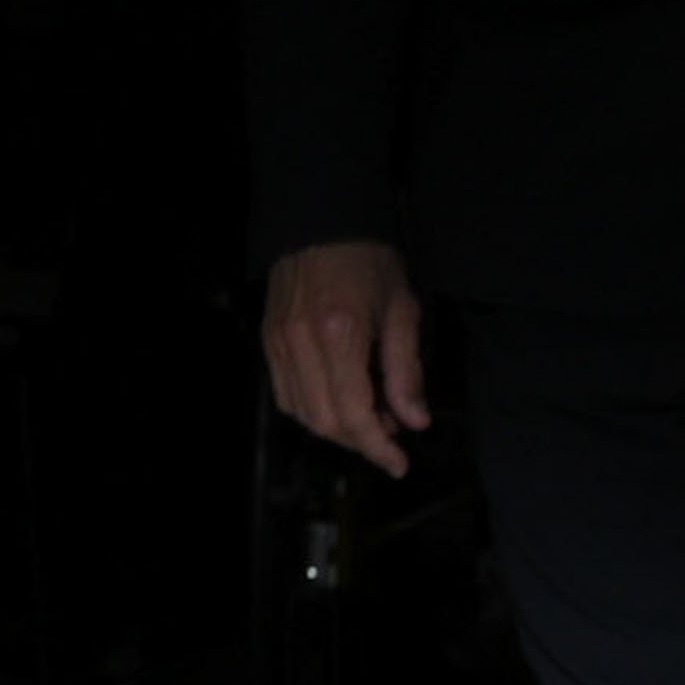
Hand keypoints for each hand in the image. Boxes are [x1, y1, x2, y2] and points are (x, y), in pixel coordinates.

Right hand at [265, 240, 429, 473]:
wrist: (321, 220)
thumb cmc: (369, 261)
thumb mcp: (402, 309)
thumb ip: (406, 370)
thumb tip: (415, 421)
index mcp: (341, 334)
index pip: (355, 414)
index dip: (378, 449)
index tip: (399, 464)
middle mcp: (302, 344)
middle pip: (325, 422)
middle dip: (361, 441)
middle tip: (391, 432)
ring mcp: (280, 343)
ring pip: (302, 414)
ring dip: (337, 428)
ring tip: (369, 413)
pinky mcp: (269, 339)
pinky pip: (286, 394)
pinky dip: (312, 409)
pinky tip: (337, 398)